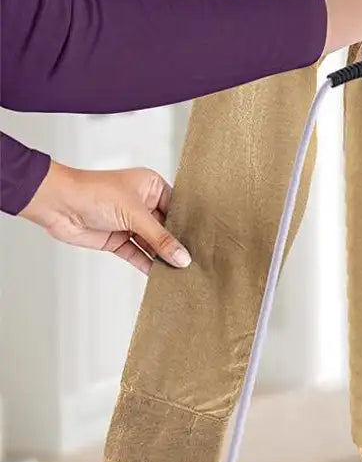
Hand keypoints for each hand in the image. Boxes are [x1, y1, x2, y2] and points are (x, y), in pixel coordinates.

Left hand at [18, 160, 190, 275]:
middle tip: (196, 262)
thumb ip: (160, 238)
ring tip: (181, 272)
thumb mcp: (134, 214)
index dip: (188, 226)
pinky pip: (137, 254)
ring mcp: (129, 223)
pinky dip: (147, 264)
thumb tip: (182, 257)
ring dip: (162, 257)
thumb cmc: (94, 193)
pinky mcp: (117, 240)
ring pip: (152, 243)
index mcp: (151, 186)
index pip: (177, 208)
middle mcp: (142, 204)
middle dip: (177, 245)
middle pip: (166, 228)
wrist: (57, 204)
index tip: (204, 243)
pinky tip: (161, 275)